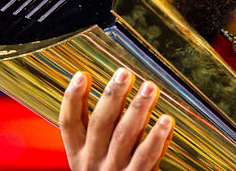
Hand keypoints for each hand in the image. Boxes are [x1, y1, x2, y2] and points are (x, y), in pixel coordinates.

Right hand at [59, 68, 173, 169]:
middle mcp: (92, 163)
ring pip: (124, 136)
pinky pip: (146, 157)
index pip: (68, 123)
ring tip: (150, 87)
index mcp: (78, 154)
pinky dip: (157, 137)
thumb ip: (101, 129)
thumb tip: (112, 89)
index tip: (81, 74)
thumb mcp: (95, 155)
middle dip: (112, 96)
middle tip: (125, 73)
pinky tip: (167, 119)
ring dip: (138, 109)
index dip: (72, 98)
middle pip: (99, 124)